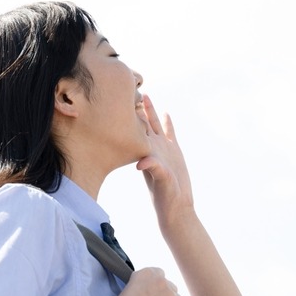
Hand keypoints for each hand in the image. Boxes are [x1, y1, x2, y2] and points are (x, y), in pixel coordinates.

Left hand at [136, 95, 195, 228]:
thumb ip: (153, 169)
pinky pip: (169, 133)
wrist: (177, 206)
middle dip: (135, 108)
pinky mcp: (174, 153)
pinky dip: (166, 123)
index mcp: (146, 152)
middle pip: (141, 122)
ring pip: (154, 125)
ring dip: (149, 111)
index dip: (127, 116)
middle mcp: (152, 148)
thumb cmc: (164, 197)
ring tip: (144, 95)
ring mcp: (162, 149)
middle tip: (127, 88)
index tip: (119, 99)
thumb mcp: (159, 181)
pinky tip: (165, 113)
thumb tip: (142, 163)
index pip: (134, 130)